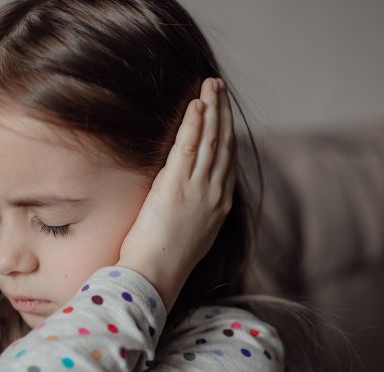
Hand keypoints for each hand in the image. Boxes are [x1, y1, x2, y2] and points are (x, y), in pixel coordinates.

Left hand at [116, 77, 236, 313]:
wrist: (156, 275)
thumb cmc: (164, 262)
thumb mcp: (189, 234)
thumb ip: (193, 212)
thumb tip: (183, 201)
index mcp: (220, 206)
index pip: (227, 161)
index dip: (227, 133)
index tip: (224, 113)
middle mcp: (216, 194)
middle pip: (225, 144)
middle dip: (223, 112)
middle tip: (220, 87)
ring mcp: (199, 188)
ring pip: (211, 139)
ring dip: (212, 108)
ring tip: (211, 85)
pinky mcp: (177, 185)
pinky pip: (189, 146)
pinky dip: (195, 123)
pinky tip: (196, 104)